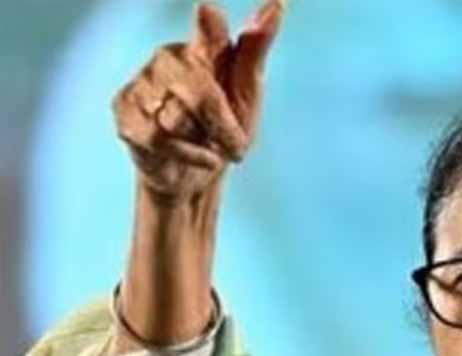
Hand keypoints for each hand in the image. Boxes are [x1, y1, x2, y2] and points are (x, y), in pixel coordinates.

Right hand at [111, 0, 284, 197]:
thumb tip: (277, 5)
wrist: (197, 173)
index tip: (208, 9)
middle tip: (233, 143)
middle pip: (202, 96)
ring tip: (203, 143)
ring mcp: (142, 82)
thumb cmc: (226, 128)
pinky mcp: (124, 110)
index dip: (210, 25)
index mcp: (205, 49)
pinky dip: (186, 154)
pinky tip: (190, 154)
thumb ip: (255, 52)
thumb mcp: (248, 94)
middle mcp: (170, 57)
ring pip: (178, 120)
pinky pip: (159, 137)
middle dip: (224, 129)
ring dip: (204, 143)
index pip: (209, 32)